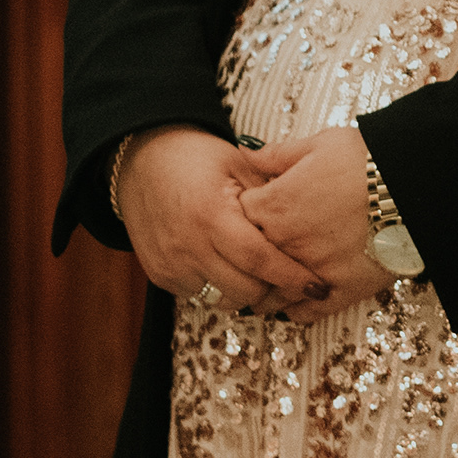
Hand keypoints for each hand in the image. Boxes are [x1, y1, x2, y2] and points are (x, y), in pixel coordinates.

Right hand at [112, 126, 325, 313]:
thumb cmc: (195, 157)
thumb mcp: (239, 164)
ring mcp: (170, 264)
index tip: (316, 285)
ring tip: (257, 271)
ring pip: (222, 300)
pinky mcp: (159, 275)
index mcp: (211, 215)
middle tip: (289, 278)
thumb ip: (272, 195)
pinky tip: (226, 266)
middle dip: (272, 289)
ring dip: (244, 291)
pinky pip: (198, 296)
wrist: (141, 160)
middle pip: (244, 290)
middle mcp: (188, 245)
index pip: (259, 260)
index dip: (290, 276)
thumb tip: (311, 225)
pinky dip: (218, 287)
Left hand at [237, 126, 400, 325]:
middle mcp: (286, 243)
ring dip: (266, 290)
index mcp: (273, 206)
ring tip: (267, 286)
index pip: (237, 216)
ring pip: (272, 293)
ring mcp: (312, 270)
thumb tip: (247, 155)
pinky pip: (308, 311)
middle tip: (252, 254)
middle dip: (249, 256)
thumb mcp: (317, 144)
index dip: (244, 213)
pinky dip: (297, 309)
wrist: (412, 183)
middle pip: (248, 260)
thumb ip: (277, 154)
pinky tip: (297, 301)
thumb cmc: (366, 160)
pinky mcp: (341, 289)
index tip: (254, 213)